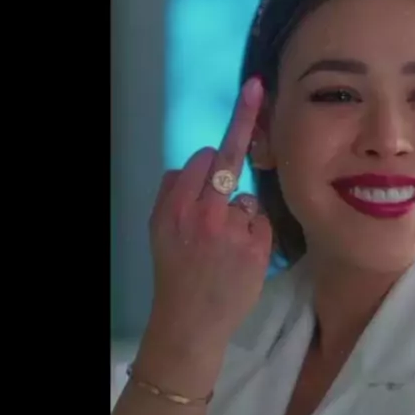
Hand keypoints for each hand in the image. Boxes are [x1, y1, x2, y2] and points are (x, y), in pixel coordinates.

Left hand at [143, 77, 271, 362]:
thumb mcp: (260, 257)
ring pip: (189, 173)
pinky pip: (173, 188)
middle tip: (232, 201)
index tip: (252, 88)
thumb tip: (241, 197)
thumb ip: (254, 216)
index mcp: (219, 218)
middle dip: (223, 167)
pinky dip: (186, 194)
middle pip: (208, 159)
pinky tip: (193, 220)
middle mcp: (188, 209)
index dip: (244, 119)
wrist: (188, 326)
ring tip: (211, 215)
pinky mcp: (155, 220)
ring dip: (204, 183)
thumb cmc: (230, 295)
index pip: (233, 157)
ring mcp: (166, 213)